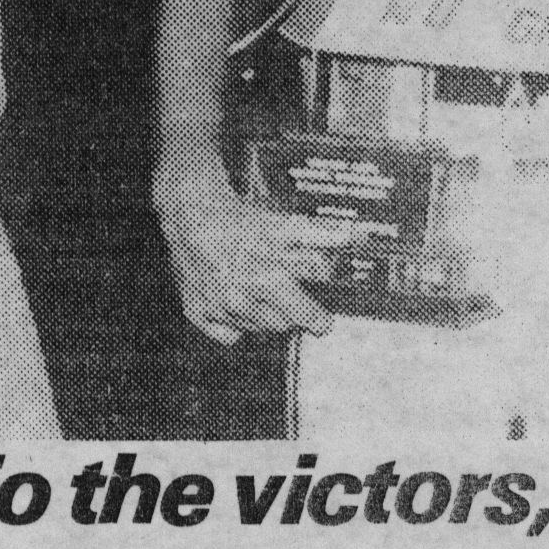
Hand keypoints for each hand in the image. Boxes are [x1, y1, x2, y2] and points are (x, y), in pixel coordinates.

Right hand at [153, 175, 363, 345]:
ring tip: (261, 290)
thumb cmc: (241, 219)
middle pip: (284, 324)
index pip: (310, 317)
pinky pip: (228, 333)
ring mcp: (219, 309)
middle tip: (293, 302)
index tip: (323, 319)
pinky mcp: (197, 312)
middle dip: (293, 314)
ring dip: (265, 314)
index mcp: (269, 281)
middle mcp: (243, 300)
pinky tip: (236, 302)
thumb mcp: (285, 226)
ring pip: (257, 328)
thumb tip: (356, 236)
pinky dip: (235, 323)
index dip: (319, 319)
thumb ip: (322, 235)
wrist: (192, 214)